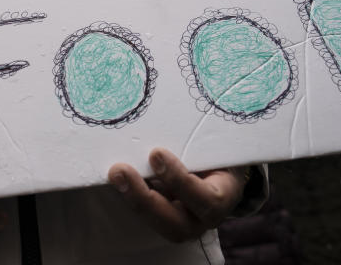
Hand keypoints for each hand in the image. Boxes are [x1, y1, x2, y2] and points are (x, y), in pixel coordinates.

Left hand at [108, 148, 245, 242]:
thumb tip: (169, 114)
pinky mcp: (164, 216)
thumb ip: (197, 136)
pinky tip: (116, 179)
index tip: (156, 153)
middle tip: (121, 171)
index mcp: (225, 195)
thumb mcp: (213, 141)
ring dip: (133, 200)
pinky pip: (147, 215)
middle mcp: (205, 217)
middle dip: (145, 200)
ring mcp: (184, 221)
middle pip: (178, 227)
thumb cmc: (216, 146)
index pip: (209, 200)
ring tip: (115, 175)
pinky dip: (129, 198)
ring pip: (159, 225)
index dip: (181, 181)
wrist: (217, 160)